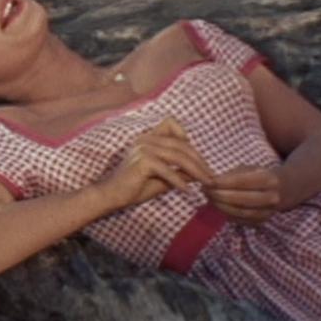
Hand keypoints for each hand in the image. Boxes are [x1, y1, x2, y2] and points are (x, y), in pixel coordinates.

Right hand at [95, 117, 214, 208]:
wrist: (110, 196)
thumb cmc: (133, 188)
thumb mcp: (161, 178)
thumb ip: (178, 172)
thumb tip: (199, 174)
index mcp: (148, 137)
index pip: (171, 124)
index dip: (186, 137)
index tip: (196, 157)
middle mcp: (146, 139)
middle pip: (181, 144)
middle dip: (199, 161)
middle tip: (210, 177)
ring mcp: (143, 148)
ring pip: (178, 156)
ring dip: (195, 171)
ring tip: (206, 183)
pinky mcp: (143, 161)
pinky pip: (168, 170)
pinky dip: (179, 181)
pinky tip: (187, 191)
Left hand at [204, 165, 281, 225]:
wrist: (285, 189)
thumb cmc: (262, 175)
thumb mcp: (251, 168)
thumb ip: (233, 175)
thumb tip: (212, 181)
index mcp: (270, 179)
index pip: (242, 182)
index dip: (223, 183)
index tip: (208, 182)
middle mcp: (272, 197)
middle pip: (241, 199)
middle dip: (220, 196)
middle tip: (205, 191)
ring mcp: (268, 212)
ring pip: (241, 212)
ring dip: (221, 207)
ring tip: (209, 199)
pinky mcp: (263, 222)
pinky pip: (242, 220)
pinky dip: (228, 215)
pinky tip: (218, 208)